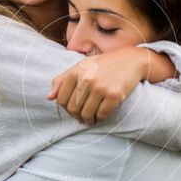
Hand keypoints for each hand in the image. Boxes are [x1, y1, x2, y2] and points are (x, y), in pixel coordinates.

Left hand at [47, 47, 173, 123]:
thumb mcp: (81, 67)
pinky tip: (101, 116)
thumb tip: (49, 97)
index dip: (66, 109)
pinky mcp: (114, 95)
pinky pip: (102, 114)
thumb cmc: (103, 65)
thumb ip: (62, 80)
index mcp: (75, 72)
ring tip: (90, 120)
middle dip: (77, 116)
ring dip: (88, 120)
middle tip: (82, 117)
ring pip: (87, 114)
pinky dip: (100, 119)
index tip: (73, 110)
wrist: (131, 60)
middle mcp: (86, 79)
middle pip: (73, 109)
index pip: (62, 99)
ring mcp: (100, 87)